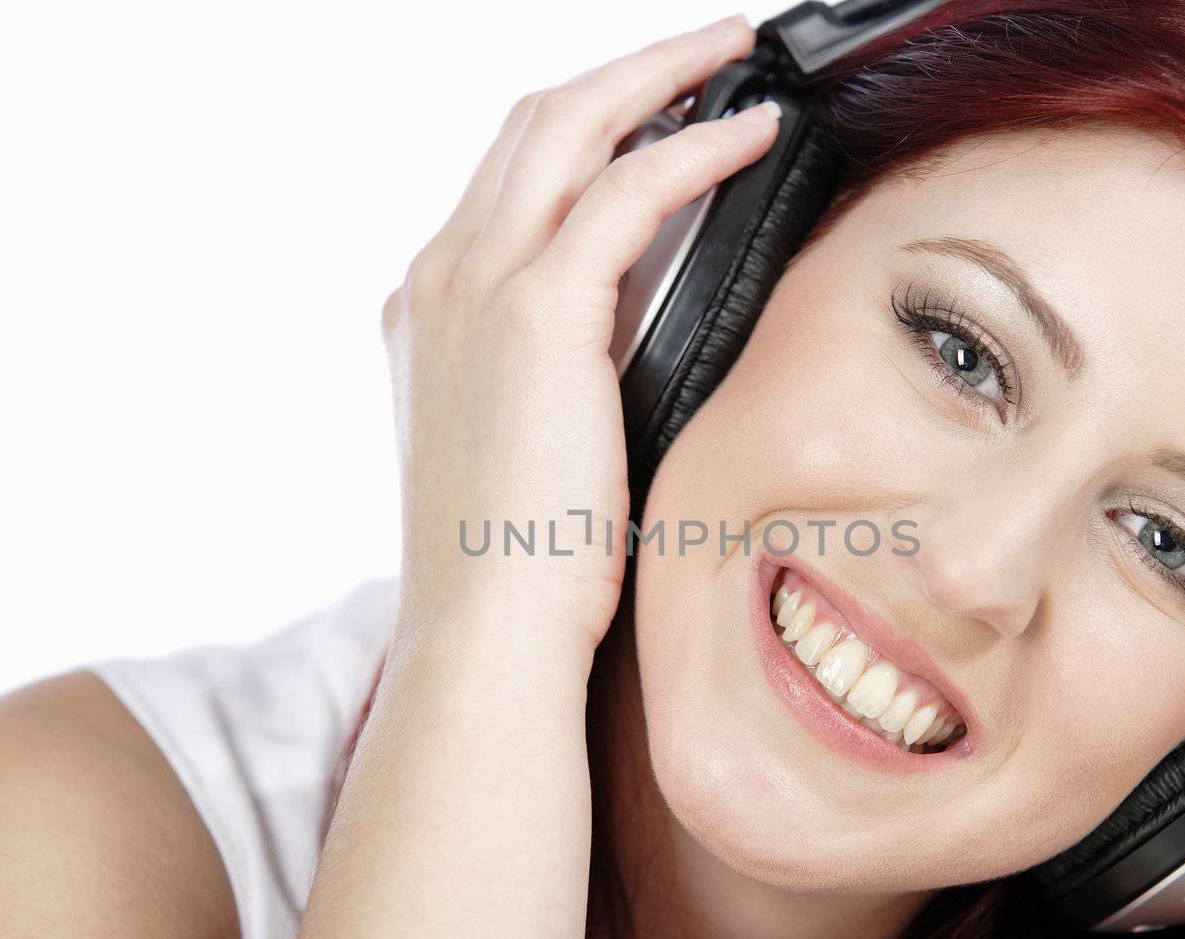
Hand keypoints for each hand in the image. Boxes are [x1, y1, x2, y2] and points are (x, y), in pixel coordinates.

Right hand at [380, 13, 779, 651]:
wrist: (485, 634)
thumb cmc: (520, 560)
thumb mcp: (533, 439)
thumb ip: (566, 363)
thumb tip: (641, 323)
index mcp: (432, 307)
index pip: (513, 175)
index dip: (588, 124)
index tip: (658, 108)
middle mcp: (440, 276)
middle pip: (534, 122)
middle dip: (624, 72)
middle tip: (709, 51)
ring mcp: (475, 285)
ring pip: (569, 124)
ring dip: (660, 74)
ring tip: (732, 56)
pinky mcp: (535, 312)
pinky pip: (628, 188)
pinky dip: (694, 145)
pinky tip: (752, 135)